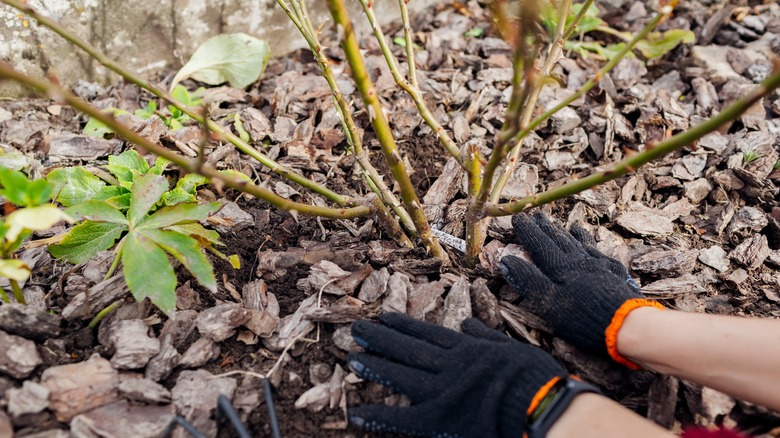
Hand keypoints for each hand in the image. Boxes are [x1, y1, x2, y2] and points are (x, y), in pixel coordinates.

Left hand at [346, 312, 566, 437]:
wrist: (540, 404)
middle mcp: (448, 364)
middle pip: (408, 348)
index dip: (404, 326)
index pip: (428, 334)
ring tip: (353, 356)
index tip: (385, 316)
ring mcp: (441, 389)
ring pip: (401, 373)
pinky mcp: (438, 418)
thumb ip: (486, 337)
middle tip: (357, 328)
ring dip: (375, 364)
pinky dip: (378, 416)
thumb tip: (468, 324)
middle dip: (381, 337)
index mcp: (467, 349)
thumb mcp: (511, 347)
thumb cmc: (534, 377)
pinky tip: (356, 414)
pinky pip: (402, 418)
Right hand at [500, 212, 663, 367]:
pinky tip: (588, 241)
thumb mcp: (549, 303)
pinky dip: (588, 242)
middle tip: (536, 215)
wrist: (627, 324)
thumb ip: (528, 280)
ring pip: (578, 243)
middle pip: (559, 239)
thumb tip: (507, 260)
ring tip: (561, 224)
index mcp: (561, 267)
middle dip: (545, 227)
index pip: (539, 244)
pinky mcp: (614, 272)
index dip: (527, 231)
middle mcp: (579, 260)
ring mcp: (599, 264)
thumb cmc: (583, 317)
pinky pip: (597, 250)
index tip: (518, 218)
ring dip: (566, 233)